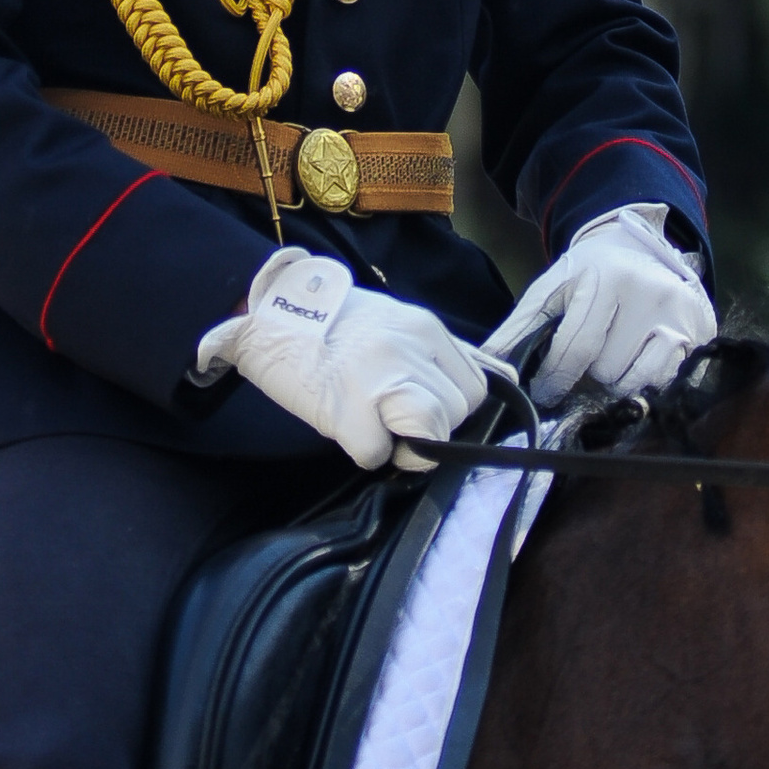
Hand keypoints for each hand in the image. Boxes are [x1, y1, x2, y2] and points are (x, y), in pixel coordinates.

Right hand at [197, 250, 491, 471]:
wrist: (268, 314)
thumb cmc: (334, 325)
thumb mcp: (397, 322)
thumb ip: (439, 353)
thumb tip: (500, 379)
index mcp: (426, 327)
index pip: (477, 387)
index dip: (452, 407)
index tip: (423, 405)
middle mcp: (410, 348)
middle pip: (457, 414)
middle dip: (430, 427)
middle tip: (393, 416)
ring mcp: (379, 377)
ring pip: (430, 434)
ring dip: (405, 444)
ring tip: (378, 427)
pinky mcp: (346, 408)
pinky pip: (378, 454)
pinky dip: (364, 451)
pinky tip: (347, 427)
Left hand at [485, 205, 714, 405]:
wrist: (638, 247)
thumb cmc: (589, 273)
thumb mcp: (549, 290)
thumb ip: (518, 328)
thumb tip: (488, 366)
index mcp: (605, 279)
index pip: (576, 349)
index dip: (555, 379)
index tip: (546, 391)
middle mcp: (648, 293)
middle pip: (606, 370)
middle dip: (587, 375)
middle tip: (585, 362)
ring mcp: (679, 314)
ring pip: (636, 381)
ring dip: (616, 381)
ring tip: (611, 357)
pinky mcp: (700, 332)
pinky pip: (665, 381)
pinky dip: (645, 380)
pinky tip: (637, 359)